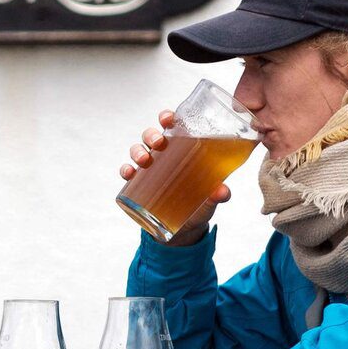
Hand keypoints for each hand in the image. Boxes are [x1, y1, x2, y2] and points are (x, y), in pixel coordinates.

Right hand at [117, 107, 230, 245]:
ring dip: (137, 151)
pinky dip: (125, 170)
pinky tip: (129, 174)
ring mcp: (150, 170)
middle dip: (151, 134)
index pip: (172, 127)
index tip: (168, 119)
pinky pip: (127, 173)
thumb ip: (218, 194)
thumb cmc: (201, 204)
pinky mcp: (139, 186)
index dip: (167, 118)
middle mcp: (163, 156)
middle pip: (151, 136)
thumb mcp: (211, 198)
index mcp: (182, 150)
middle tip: (158, 142)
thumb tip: (222, 190)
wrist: (186, 230)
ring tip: (143, 160)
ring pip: (137, 150)